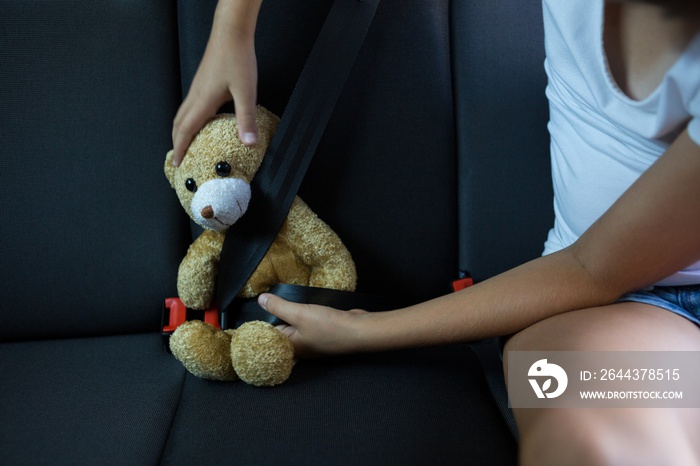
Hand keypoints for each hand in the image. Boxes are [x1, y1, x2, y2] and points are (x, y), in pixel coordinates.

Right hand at [171, 0, 261, 166]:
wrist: (231, 32)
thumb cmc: (237, 58)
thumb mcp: (246, 92)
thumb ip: (246, 119)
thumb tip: (248, 143)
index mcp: (202, 102)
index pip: (185, 131)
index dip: (180, 149)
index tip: (177, 164)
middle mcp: (195, 96)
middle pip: (178, 124)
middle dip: (176, 143)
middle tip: (177, 159)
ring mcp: (197, 88)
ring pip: (182, 114)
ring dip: (181, 131)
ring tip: (184, 144)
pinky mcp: (202, 82)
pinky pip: (190, 106)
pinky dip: (188, 120)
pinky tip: (200, 122)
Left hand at [258, 293, 369, 357]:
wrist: (359, 330)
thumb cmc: (329, 327)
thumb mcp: (300, 314)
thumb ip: (279, 307)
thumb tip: (260, 300)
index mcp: (290, 348)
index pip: (268, 337)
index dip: (260, 323)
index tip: (253, 309)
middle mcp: (299, 347)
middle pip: (279, 331)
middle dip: (275, 316)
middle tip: (265, 298)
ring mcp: (310, 341)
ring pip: (293, 325)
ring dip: (289, 313)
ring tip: (280, 298)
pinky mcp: (320, 333)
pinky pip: (305, 323)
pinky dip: (301, 314)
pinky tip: (300, 304)